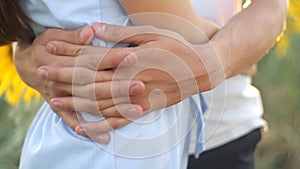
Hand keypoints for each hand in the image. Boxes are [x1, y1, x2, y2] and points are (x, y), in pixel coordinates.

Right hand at [14, 26, 144, 132]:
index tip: (133, 57)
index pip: (94, 59)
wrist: (28, 65)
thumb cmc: (45, 46)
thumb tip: (91, 31)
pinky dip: (88, 129)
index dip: (113, 58)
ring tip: (136, 111)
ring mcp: (62, 97)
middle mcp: (64, 80)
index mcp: (64, 59)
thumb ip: (74, 36)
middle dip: (119, 86)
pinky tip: (104, 138)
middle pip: (96, 84)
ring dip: (113, 109)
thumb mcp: (54, 35)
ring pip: (91, 105)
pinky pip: (74, 121)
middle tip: (141, 85)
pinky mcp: (60, 108)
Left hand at [44, 23, 224, 142]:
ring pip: (98, 103)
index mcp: (129, 60)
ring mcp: (135, 99)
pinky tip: (81, 127)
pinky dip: (97, 126)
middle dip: (63, 77)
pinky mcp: (142, 110)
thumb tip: (93, 29)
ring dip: (74, 102)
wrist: (199, 70)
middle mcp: (129, 81)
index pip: (91, 56)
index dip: (69, 52)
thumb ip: (120, 34)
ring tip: (54, 100)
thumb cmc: (175, 48)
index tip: (50, 49)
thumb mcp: (150, 34)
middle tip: (43, 74)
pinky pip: (115, 121)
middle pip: (89, 81)